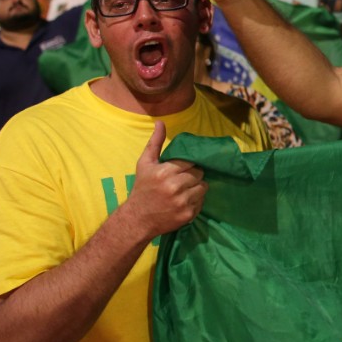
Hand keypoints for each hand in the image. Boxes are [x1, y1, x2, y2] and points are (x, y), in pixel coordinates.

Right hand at [119, 121, 207, 241]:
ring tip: (184, 191)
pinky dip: (196, 201)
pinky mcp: (188, 214)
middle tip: (182, 180)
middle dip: (192, 176)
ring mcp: (182, 202)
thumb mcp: (145, 164)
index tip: (181, 169)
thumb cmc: (142, 188)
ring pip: (203, 187)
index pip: (190, 162)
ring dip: (196, 188)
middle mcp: (174, 187)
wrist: (137, 219)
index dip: (187, 166)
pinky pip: (202, 201)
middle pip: (199, 174)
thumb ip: (155, 143)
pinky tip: (183, 202)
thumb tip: (161, 122)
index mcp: (164, 172)